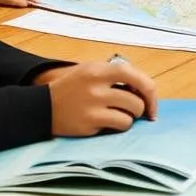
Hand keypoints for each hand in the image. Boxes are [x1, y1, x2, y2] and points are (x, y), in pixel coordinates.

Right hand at [41, 60, 158, 136]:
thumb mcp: (91, 70)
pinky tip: (107, 122)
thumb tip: (145, 91)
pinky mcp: (89, 124)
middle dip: (140, 108)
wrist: (43, 107)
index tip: (152, 103)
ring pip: (129, 116)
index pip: (134, 75)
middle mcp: (96, 86)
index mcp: (98, 69)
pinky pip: (118, 126)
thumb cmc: (74, 87)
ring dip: (129, 118)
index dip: (149, 91)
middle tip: (135, 112)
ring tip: (117, 115)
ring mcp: (92, 106)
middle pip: (136, 100)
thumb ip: (116, 75)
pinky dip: (118, 126)